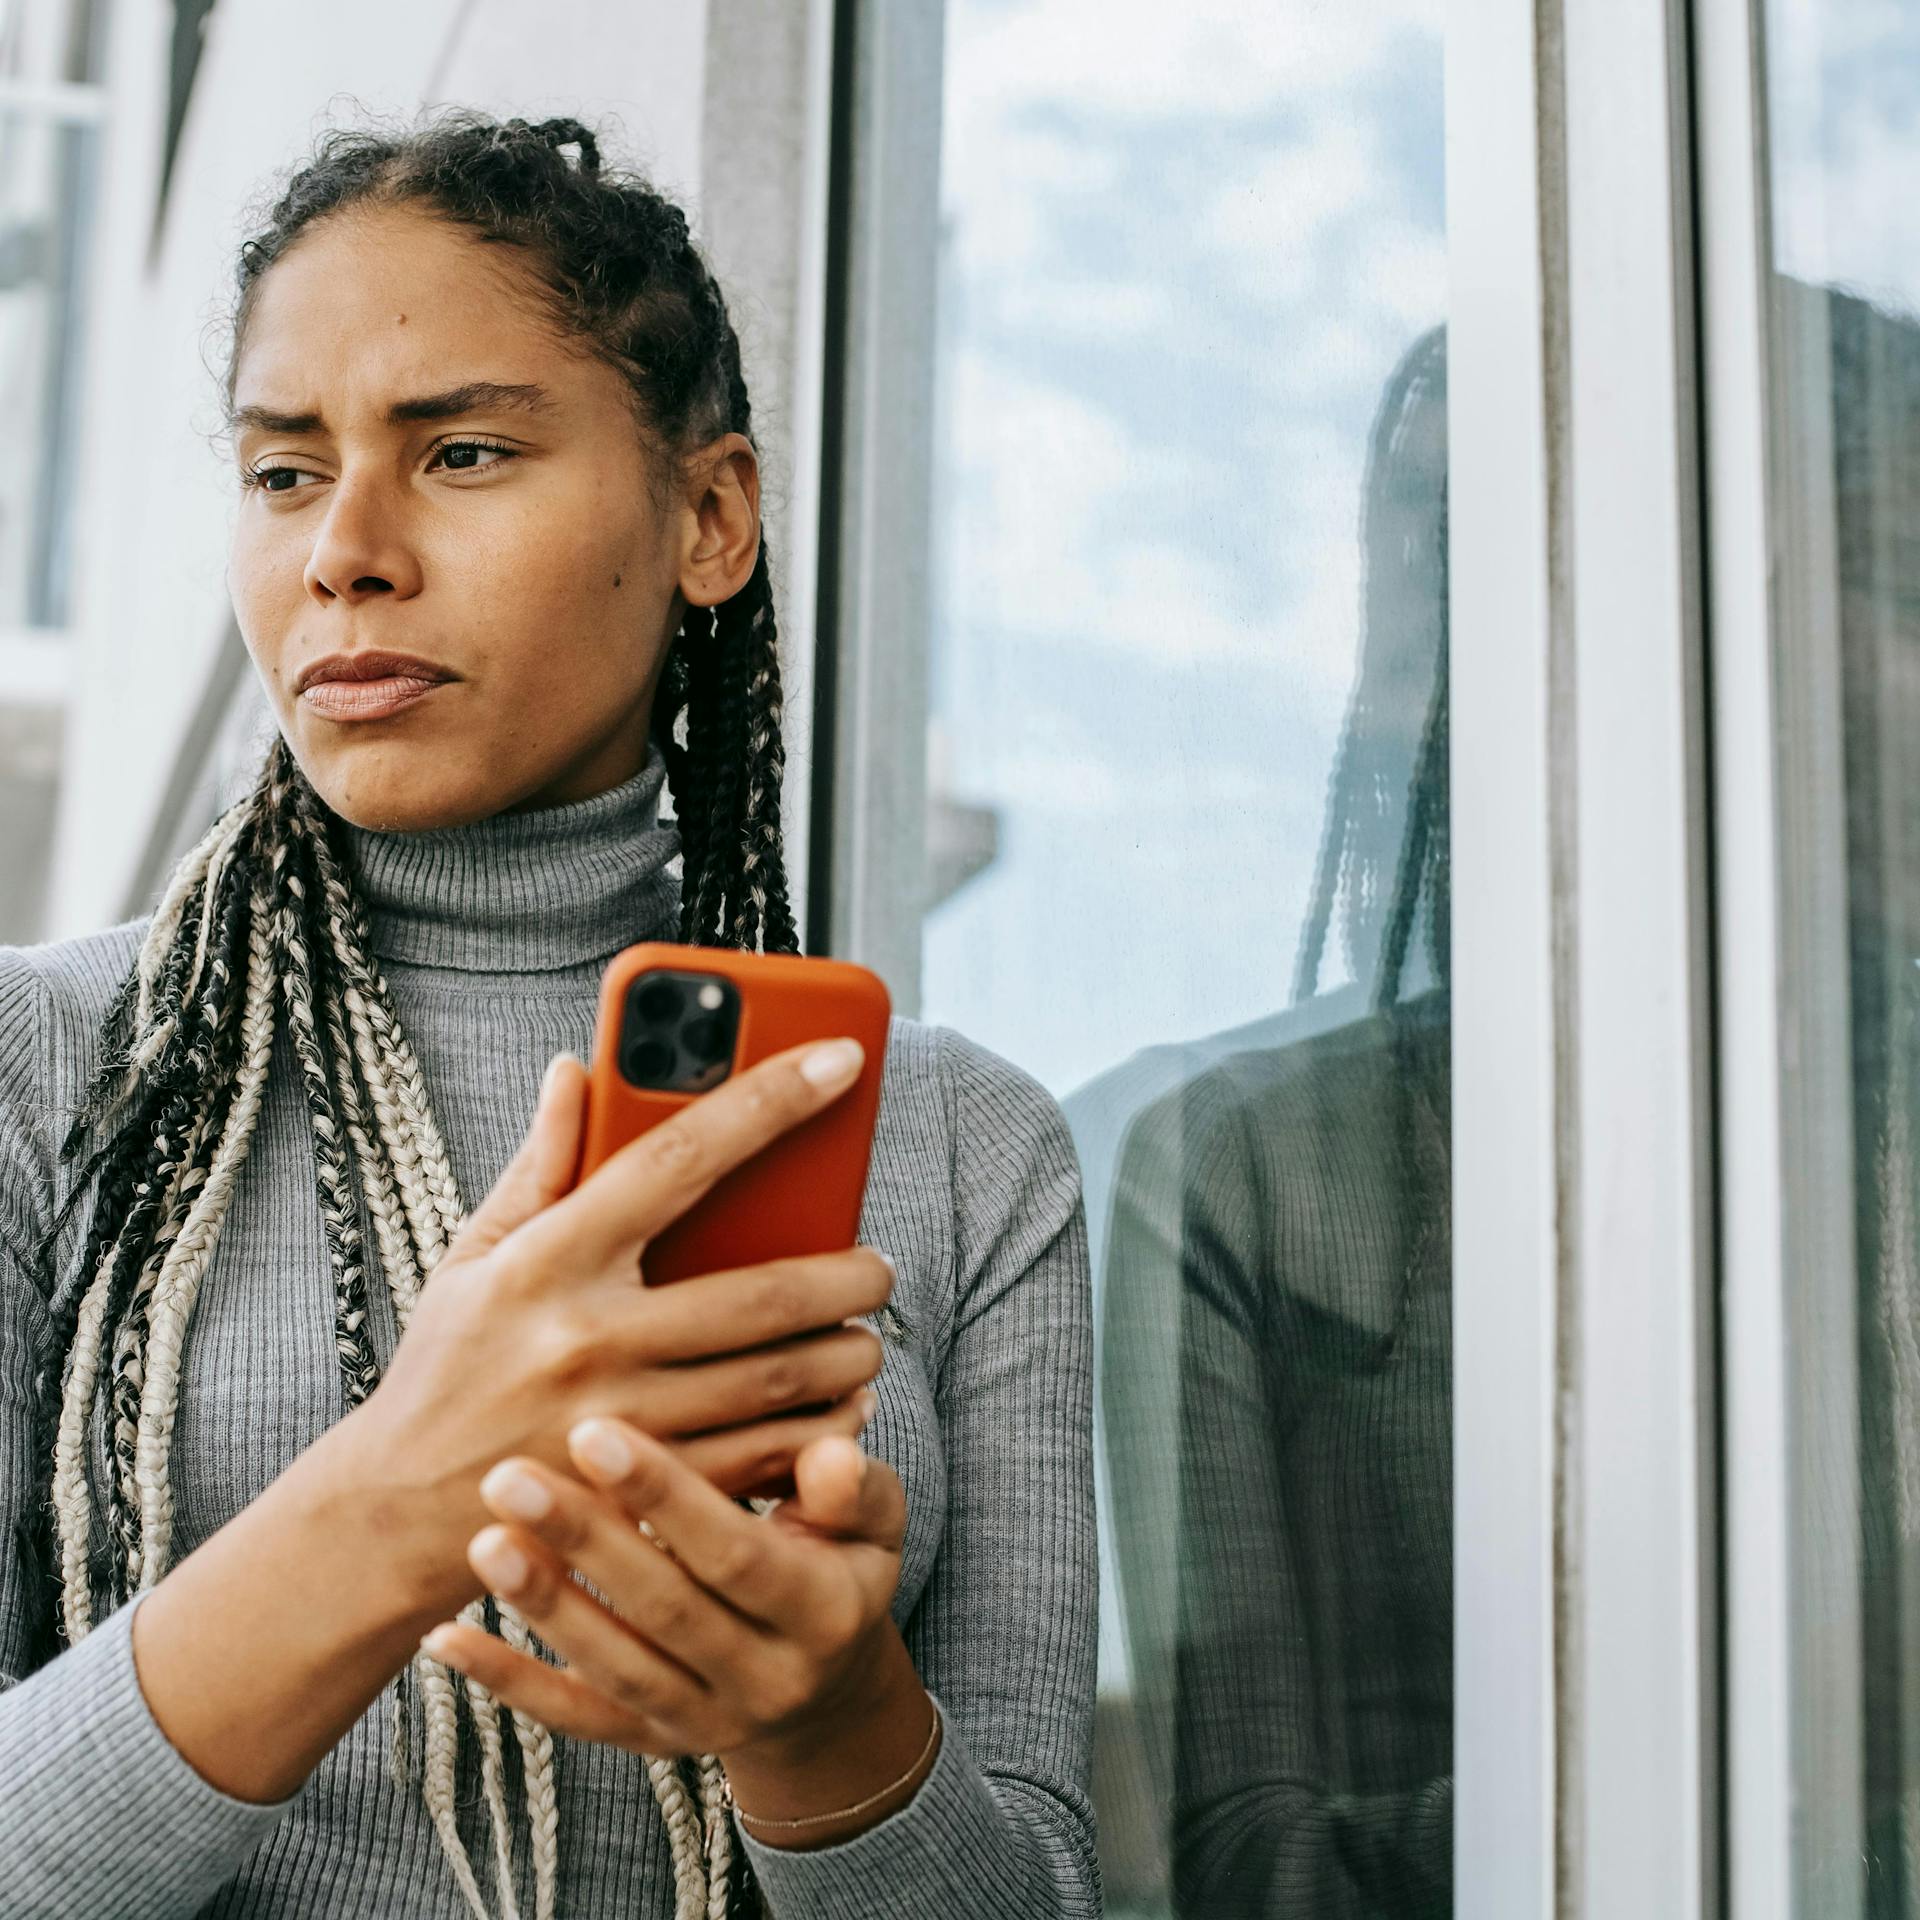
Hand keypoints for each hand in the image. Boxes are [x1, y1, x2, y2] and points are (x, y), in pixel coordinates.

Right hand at [328, 1039, 892, 1617]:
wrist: (396, 1513)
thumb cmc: (448, 1366)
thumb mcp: (476, 1254)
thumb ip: (540, 1162)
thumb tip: (576, 1067)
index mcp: (553, 1259)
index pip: (679, 1157)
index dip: (768, 1100)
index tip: (839, 1059)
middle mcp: (590, 1337)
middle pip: (757, 1294)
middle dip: (843, 1275)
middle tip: (878, 1264)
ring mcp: (621, 1422)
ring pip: (773, 1381)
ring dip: (843, 1354)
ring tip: (866, 1333)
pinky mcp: (642, 1496)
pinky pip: (760, 1458)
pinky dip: (818, 1432)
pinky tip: (840, 1409)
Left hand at [420, 1417, 924, 1794]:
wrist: (829, 1689)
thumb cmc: (843, 1565)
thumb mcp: (874, 1523)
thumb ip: (855, 1487)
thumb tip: (832, 1453)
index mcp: (823, 1613)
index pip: (738, 1554)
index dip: (669, 1495)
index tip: (598, 1430)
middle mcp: (765, 1678)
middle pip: (665, 1611)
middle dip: (585, 1541)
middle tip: (511, 1475)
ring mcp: (704, 1720)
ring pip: (615, 1668)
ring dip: (545, 1606)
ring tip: (484, 1538)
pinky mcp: (651, 1742)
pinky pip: (574, 1719)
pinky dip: (508, 1682)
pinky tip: (445, 1639)